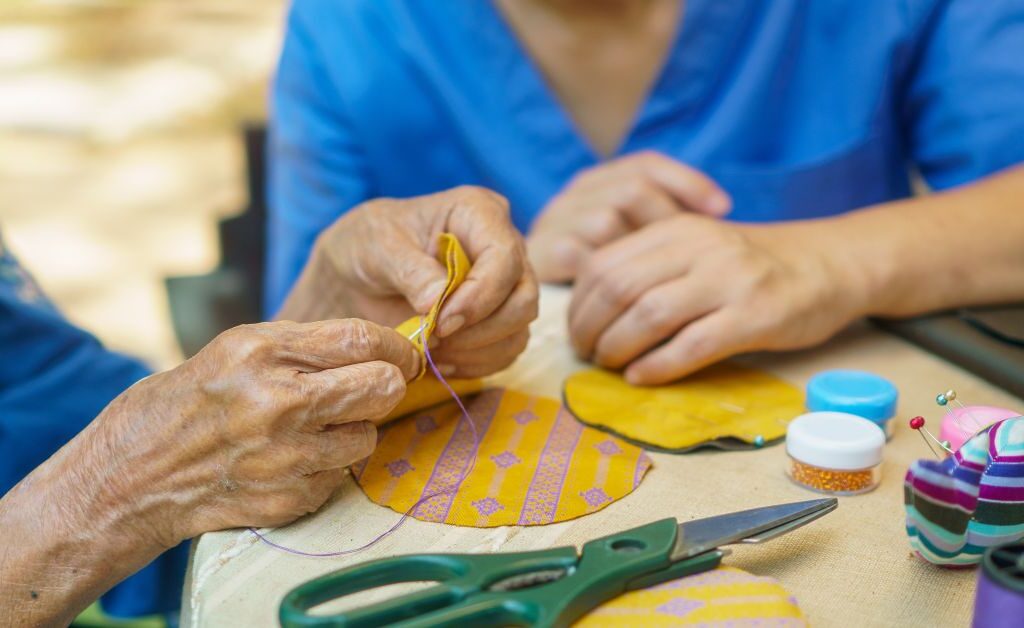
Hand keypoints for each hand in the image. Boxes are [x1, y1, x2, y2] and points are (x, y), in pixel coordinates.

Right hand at [89, 318, 420, 545]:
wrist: (137, 473)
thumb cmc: (194, 399)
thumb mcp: (240, 348)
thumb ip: (307, 344)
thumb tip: (380, 346)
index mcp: (262, 352)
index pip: (362, 340)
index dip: (396, 347)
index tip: (404, 354)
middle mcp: (277, 403)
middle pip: (381, 388)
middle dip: (387, 385)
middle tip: (376, 388)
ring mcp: (284, 456)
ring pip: (368, 436)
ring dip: (354, 430)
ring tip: (319, 427)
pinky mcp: (288, 498)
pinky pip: (340, 476)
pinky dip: (327, 466)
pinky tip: (293, 459)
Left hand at [280, 186, 538, 378]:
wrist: (359, 275)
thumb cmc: (368, 245)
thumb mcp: (378, 247)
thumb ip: (409, 270)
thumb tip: (438, 302)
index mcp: (480, 213)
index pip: (505, 257)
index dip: (480, 295)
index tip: (441, 321)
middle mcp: (504, 248)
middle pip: (523, 298)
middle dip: (482, 329)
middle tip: (435, 338)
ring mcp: (506, 287)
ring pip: (519, 330)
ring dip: (477, 351)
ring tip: (432, 349)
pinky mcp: (499, 320)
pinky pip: (505, 352)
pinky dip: (475, 364)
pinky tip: (441, 359)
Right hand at [527, 151, 730, 282]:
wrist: (520, 293)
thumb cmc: (600, 275)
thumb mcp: (631, 240)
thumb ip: (662, 222)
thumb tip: (722, 211)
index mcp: (598, 182)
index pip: (647, 165)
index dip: (688, 182)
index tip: (723, 210)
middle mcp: (574, 194)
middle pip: (631, 189)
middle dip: (665, 221)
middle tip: (690, 257)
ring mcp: (555, 221)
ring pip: (608, 221)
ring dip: (637, 255)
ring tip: (660, 283)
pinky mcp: (542, 254)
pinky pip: (584, 259)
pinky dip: (612, 279)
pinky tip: (632, 301)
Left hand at [568, 214, 869, 384]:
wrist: (830, 264)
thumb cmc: (754, 264)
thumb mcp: (699, 248)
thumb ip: (653, 266)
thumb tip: (592, 311)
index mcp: (677, 230)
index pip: (605, 264)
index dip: (579, 304)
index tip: (576, 331)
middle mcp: (700, 249)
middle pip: (619, 289)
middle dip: (591, 329)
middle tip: (587, 355)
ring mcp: (729, 281)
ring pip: (649, 316)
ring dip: (618, 349)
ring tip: (611, 367)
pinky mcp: (755, 316)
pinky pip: (691, 345)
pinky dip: (657, 366)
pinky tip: (642, 377)